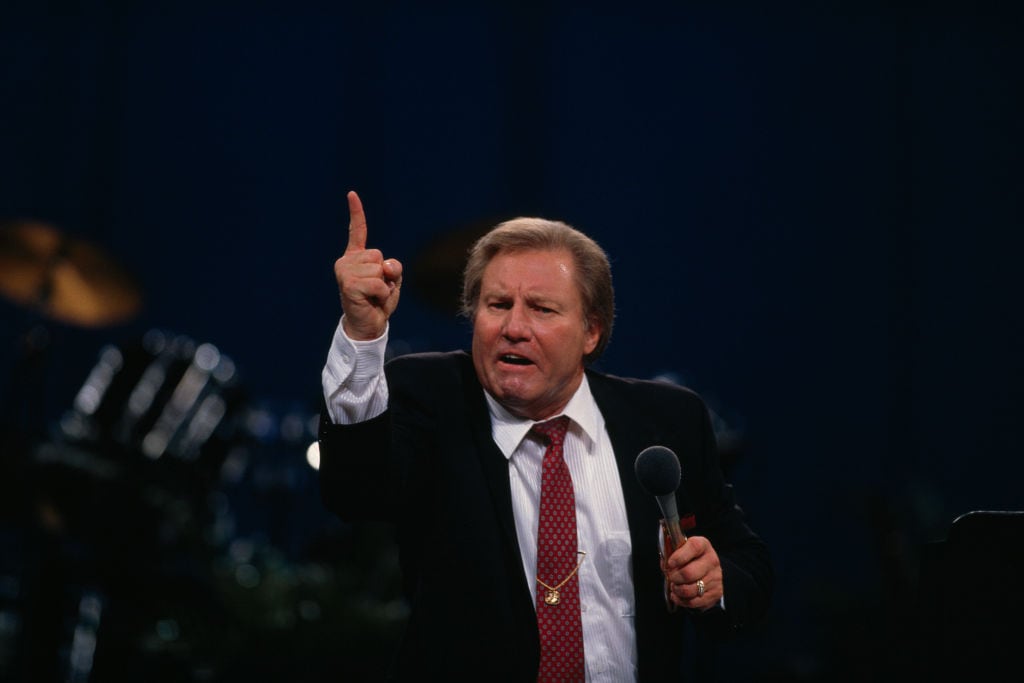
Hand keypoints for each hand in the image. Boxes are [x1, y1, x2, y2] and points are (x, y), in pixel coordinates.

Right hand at [334, 191, 402, 339]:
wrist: (367, 326)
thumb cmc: (378, 303)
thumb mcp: (391, 281)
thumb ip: (392, 268)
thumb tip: (385, 265)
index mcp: (355, 258)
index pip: (357, 231)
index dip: (356, 212)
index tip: (352, 194)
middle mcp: (346, 262)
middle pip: (379, 255)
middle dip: (385, 274)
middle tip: (377, 290)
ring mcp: (344, 273)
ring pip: (379, 269)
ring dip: (384, 285)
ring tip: (373, 296)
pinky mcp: (348, 284)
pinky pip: (379, 283)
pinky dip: (382, 294)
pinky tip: (371, 301)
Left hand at [662, 535, 722, 609]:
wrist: (708, 570)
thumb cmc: (689, 559)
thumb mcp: (681, 551)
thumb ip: (671, 555)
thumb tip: (665, 566)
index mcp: (703, 545)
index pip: (693, 547)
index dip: (679, 556)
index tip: (670, 564)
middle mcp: (712, 560)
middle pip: (689, 573)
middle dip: (674, 577)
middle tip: (671, 577)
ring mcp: (716, 577)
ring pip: (691, 590)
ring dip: (677, 590)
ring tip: (674, 587)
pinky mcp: (716, 592)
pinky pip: (694, 601)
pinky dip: (682, 600)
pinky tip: (678, 595)